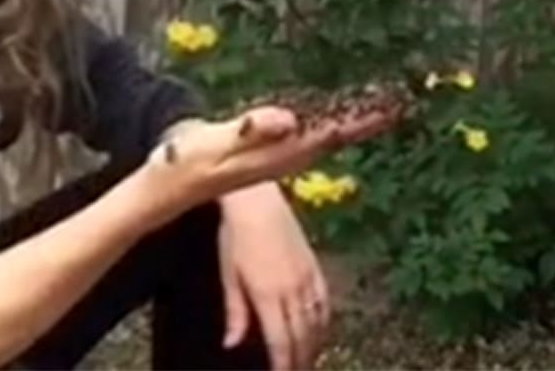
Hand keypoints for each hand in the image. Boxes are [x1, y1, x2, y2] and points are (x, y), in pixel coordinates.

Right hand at [149, 103, 400, 207]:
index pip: (333, 132)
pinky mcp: (269, 154)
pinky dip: (329, 123)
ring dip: (352, 121)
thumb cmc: (188, 161)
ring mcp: (279, 156)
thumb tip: (291, 120)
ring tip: (379, 105)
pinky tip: (334, 117)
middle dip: (368, 119)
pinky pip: (310, 136)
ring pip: (327, 136)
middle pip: (338, 134)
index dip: (362, 119)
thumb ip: (252, 129)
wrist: (170, 183)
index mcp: (281, 152)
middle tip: (399, 100)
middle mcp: (287, 156)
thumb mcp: (217, 144)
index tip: (393, 106)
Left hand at [218, 183, 329, 370]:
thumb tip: (233, 343)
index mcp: (268, 294)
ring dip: (314, 345)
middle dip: (301, 360)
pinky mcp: (314, 265)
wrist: (258, 201)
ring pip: (316, 321)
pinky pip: (324, 301)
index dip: (284, 363)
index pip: (280, 340)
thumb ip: (236, 312)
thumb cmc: (236, 236)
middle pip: (302, 336)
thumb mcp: (229, 275)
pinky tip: (321, 330)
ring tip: (309, 360)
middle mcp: (292, 289)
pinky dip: (324, 321)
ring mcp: (307, 277)